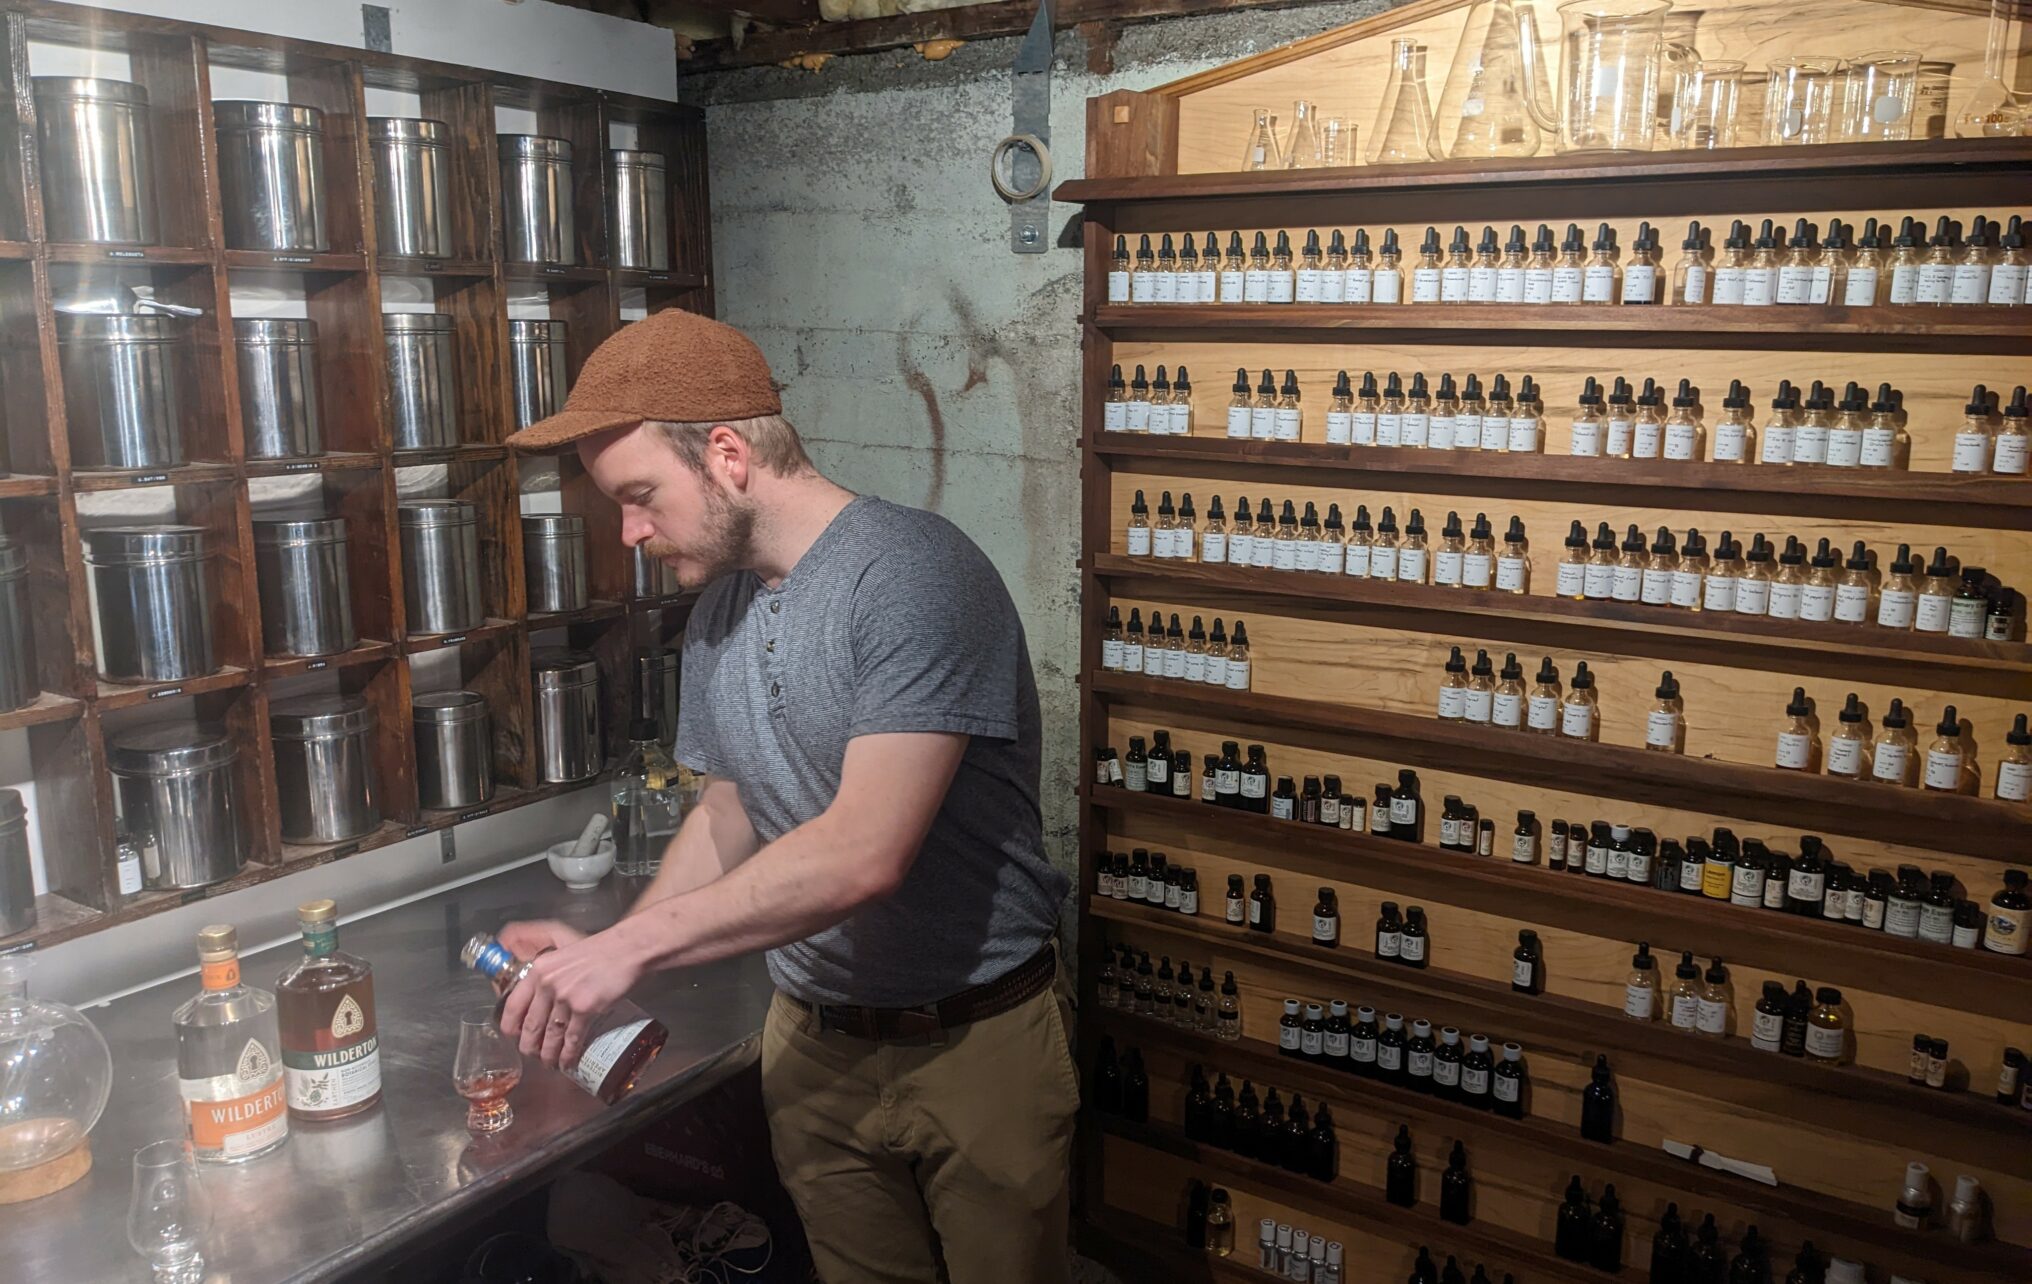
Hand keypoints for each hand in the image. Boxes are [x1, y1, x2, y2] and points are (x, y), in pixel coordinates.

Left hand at [497, 923, 644, 1070]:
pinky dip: (568, 1055)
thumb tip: (542, 1002)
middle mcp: (547, 984)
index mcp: (538, 970)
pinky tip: (567, 1062)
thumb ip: (549, 975)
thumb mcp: (564, 954)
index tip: (517, 1037)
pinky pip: (572, 1039)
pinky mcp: (585, 1008)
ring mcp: (565, 997)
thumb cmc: (601, 951)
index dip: (512, 1028)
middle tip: (534, 1055)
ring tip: (550, 1063)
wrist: (629, 948)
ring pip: (550, 1036)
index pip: (512, 1006)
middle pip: (530, 1026)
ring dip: (549, 1055)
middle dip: (530, 1048)